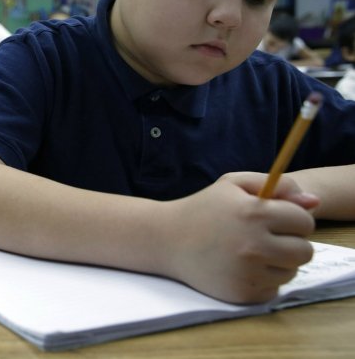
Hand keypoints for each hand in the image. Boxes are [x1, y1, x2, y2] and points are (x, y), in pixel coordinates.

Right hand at [163, 172, 316, 303]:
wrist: (165, 240)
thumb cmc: (203, 208)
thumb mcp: (233, 185)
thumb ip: (276, 185)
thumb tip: (313, 202)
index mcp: (254, 213)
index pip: (304, 222)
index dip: (292, 219)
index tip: (275, 219)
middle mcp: (253, 245)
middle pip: (304, 251)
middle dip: (290, 243)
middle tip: (266, 238)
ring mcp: (248, 272)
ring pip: (290, 271)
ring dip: (277, 262)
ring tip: (250, 252)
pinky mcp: (242, 293)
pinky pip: (273, 289)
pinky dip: (262, 280)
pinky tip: (241, 268)